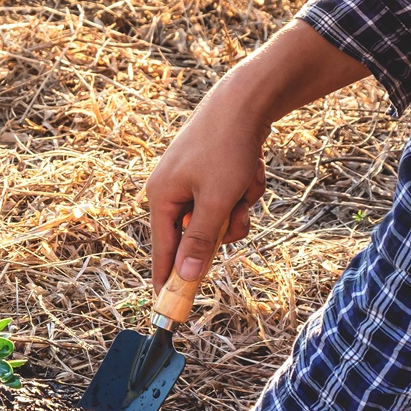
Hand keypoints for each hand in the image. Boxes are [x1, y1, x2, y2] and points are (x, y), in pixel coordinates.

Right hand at [145, 84, 266, 292]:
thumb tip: (186, 276)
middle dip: (224, 227)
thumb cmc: (226, 149)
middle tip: (237, 214)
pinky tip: (249, 167)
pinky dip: (243, 190)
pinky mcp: (210, 173)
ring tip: (246, 183)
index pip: (162, 251)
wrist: (245, 101)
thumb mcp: (216, 201)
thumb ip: (200, 241)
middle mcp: (170, 191)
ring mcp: (191, 181)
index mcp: (161, 198)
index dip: (167, 280)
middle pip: (197, 236)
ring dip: (239, 208)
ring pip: (219, 219)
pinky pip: (228, 199)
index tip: (168, 309)